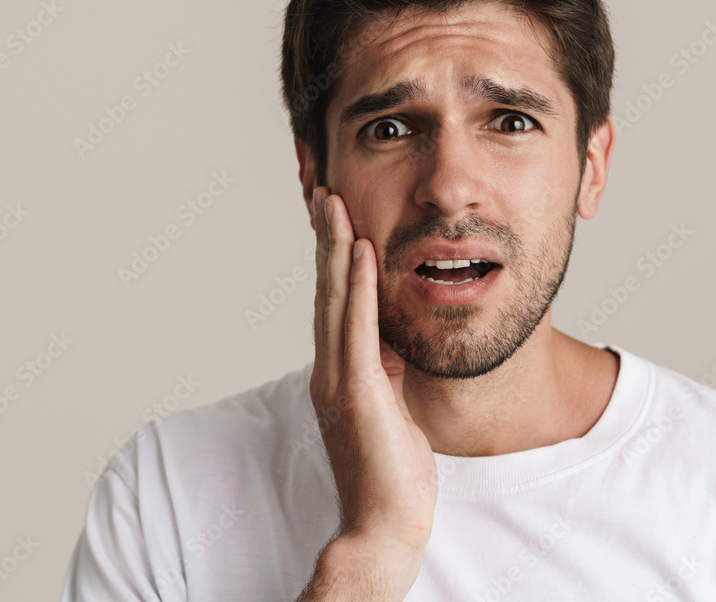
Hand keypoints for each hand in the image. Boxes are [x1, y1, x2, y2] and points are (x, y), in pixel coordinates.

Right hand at [309, 185, 437, 551]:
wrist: (383, 524)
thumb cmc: (389, 474)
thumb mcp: (391, 409)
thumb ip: (385, 373)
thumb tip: (392, 343)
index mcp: (339, 372)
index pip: (333, 303)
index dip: (332, 257)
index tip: (335, 218)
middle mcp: (330, 369)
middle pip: (325, 291)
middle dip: (324, 239)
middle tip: (323, 192)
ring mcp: (339, 380)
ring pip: (333, 300)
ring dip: (334, 248)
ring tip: (334, 203)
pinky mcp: (356, 392)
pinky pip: (357, 328)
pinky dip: (356, 287)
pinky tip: (359, 252)